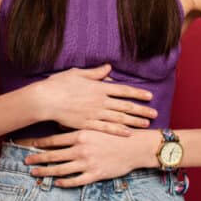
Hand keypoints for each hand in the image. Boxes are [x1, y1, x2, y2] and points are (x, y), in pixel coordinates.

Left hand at [24, 129, 154, 186]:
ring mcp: (87, 163)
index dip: (40, 143)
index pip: (54, 140)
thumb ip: (78, 126)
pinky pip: (76, 180)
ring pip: (61, 169)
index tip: (29, 145)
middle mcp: (81, 149)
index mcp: (80, 135)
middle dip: (37, 158)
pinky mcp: (95, 174)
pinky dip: (65, 183)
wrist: (135, 147)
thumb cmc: (115, 133)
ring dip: (46, 172)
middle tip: (25, 161)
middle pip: (53, 155)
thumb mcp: (96, 125)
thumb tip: (61, 125)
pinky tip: (56, 183)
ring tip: (35, 173)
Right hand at [32, 64, 156, 135]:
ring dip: (134, 121)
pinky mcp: (87, 124)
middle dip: (142, 110)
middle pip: (125, 106)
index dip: (137, 94)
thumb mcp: (77, 73)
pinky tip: (128, 133)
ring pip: (119, 118)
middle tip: (155, 113)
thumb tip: (109, 68)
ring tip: (146, 124)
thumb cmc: (59, 84)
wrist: (45, 100)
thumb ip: (94, 72)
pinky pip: (106, 128)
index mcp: (98, 87)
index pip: (123, 90)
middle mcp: (100, 101)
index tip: (149, 96)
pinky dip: (118, 130)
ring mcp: (94, 114)